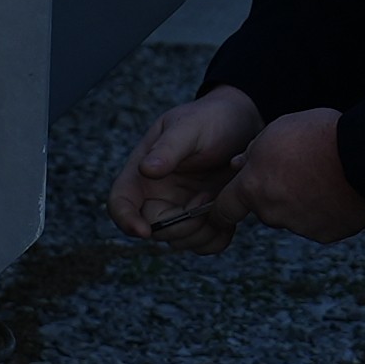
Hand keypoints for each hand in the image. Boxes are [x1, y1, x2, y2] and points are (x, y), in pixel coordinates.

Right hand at [113, 88, 265, 247]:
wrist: (244, 123)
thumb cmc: (211, 118)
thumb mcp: (189, 127)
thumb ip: (168, 148)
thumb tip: (145, 170)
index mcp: (143, 172)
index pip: (120, 203)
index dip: (125, 220)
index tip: (144, 231)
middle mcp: (158, 195)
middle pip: (155, 230)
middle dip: (180, 224)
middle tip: (206, 197)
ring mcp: (181, 209)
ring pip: (181, 242)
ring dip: (202, 230)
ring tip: (220, 197)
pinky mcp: (205, 219)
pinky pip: (205, 244)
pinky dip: (218, 237)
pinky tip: (230, 213)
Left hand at [224, 107, 364, 241]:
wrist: (364, 155)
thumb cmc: (318, 135)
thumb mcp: (277, 129)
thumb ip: (253, 151)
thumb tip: (239, 164)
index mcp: (254, 187)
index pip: (224, 209)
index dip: (225, 206)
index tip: (227, 206)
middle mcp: (272, 213)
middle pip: (265, 209)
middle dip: (275, 194)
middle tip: (298, 170)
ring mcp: (300, 227)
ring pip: (293, 216)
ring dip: (301, 202)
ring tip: (324, 176)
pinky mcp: (327, 234)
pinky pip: (319, 224)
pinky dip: (325, 212)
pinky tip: (339, 190)